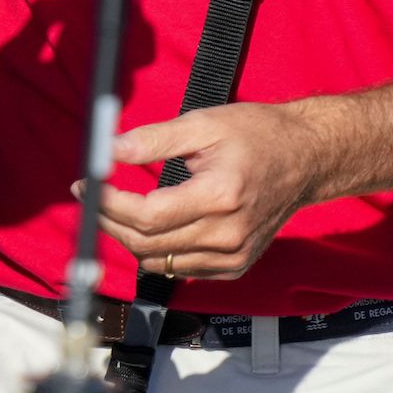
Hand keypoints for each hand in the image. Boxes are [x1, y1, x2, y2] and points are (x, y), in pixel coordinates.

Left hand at [88, 102, 328, 281]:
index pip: (147, 216)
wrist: (307, 159)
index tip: (85, 185)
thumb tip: (108, 149)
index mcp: (220, 197)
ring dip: (127, 239)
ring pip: (159, 263)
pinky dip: (156, 252)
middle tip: (90, 197)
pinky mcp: (235, 266)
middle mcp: (228, 235)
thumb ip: (153, 139)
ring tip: (112, 208)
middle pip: (147, 245)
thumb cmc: (257, 134)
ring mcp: (234, 256)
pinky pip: (181, 269)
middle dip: (108, 221)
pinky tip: (148, 225)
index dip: (107, 204)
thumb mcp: (203, 122)